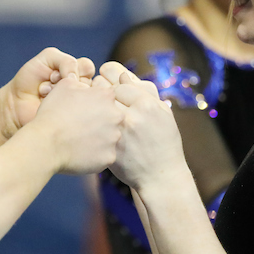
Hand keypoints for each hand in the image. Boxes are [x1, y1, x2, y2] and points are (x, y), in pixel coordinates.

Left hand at [0, 47, 95, 138]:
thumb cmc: (30, 79)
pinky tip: (45, 105)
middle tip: (47, 85)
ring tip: (44, 94)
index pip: (87, 68)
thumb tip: (77, 78)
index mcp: (77, 74)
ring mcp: (76, 107)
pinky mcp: (70, 120)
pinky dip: (55, 105)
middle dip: (62, 81)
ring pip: (80, 97)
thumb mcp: (48, 58)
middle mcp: (80, 90)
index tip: (51, 75)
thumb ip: (66, 60)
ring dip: (57, 93)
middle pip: (87, 83)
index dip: (70, 69)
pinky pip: (72, 111)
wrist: (15, 102)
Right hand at [29, 76, 121, 174]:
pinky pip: (105, 155)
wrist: (45, 143)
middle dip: (100, 122)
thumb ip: (81, 81)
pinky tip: (80, 153)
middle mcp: (116, 116)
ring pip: (110, 137)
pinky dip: (95, 155)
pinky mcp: (109, 157)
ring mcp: (114, 138)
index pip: (109, 99)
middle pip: (113, 118)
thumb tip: (86, 84)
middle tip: (81, 127)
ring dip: (98, 139)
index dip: (95, 104)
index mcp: (107, 96)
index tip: (84, 110)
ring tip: (79, 141)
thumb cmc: (52, 113)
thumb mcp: (64, 86)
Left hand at [100, 61, 189, 193]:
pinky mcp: (108, 147)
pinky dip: (90, 125)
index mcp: (147, 105)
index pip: (120, 82)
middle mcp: (132, 117)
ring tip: (96, 112)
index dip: (115, 85)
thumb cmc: (163, 141)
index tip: (114, 92)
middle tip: (100, 99)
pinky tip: (94, 127)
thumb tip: (123, 76)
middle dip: (100, 92)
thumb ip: (145, 92)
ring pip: (94, 107)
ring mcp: (118, 133)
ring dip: (92, 107)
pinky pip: (92, 127)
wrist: (160, 176)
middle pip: (103, 91)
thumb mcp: (163, 113)